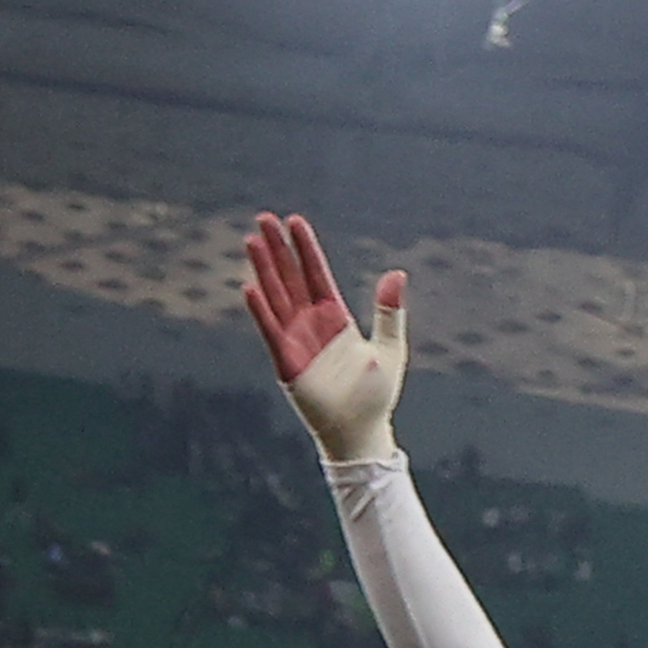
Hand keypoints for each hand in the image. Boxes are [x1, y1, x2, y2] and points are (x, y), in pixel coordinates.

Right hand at [238, 214, 403, 464]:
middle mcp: (312, 323)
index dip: (305, 249)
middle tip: (264, 217)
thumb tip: (396, 273)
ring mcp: (296, 340)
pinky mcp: (286, 361)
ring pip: (276, 296)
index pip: (317, 274)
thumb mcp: (390, 347)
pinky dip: (262, 310)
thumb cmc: (376, 393)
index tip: (294, 221)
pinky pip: (271, 330)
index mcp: (336, 317)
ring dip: (264, 269)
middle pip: (291, 278)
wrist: (361, 430)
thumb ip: (389, 311)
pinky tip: (251, 287)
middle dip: (278, 249)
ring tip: (252, 240)